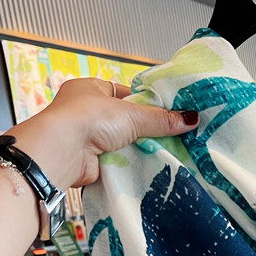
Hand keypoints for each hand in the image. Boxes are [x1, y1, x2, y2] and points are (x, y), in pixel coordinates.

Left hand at [6, 77, 198, 188]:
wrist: (63, 152)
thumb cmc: (88, 119)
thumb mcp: (131, 115)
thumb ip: (161, 119)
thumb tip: (192, 118)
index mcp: (91, 88)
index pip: (126, 94)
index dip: (147, 103)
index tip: (169, 114)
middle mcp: (86, 111)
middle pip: (126, 121)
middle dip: (146, 130)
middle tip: (173, 137)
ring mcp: (87, 137)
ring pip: (123, 142)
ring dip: (139, 148)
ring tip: (166, 153)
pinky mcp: (91, 160)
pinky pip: (118, 161)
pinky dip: (131, 164)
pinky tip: (148, 167)